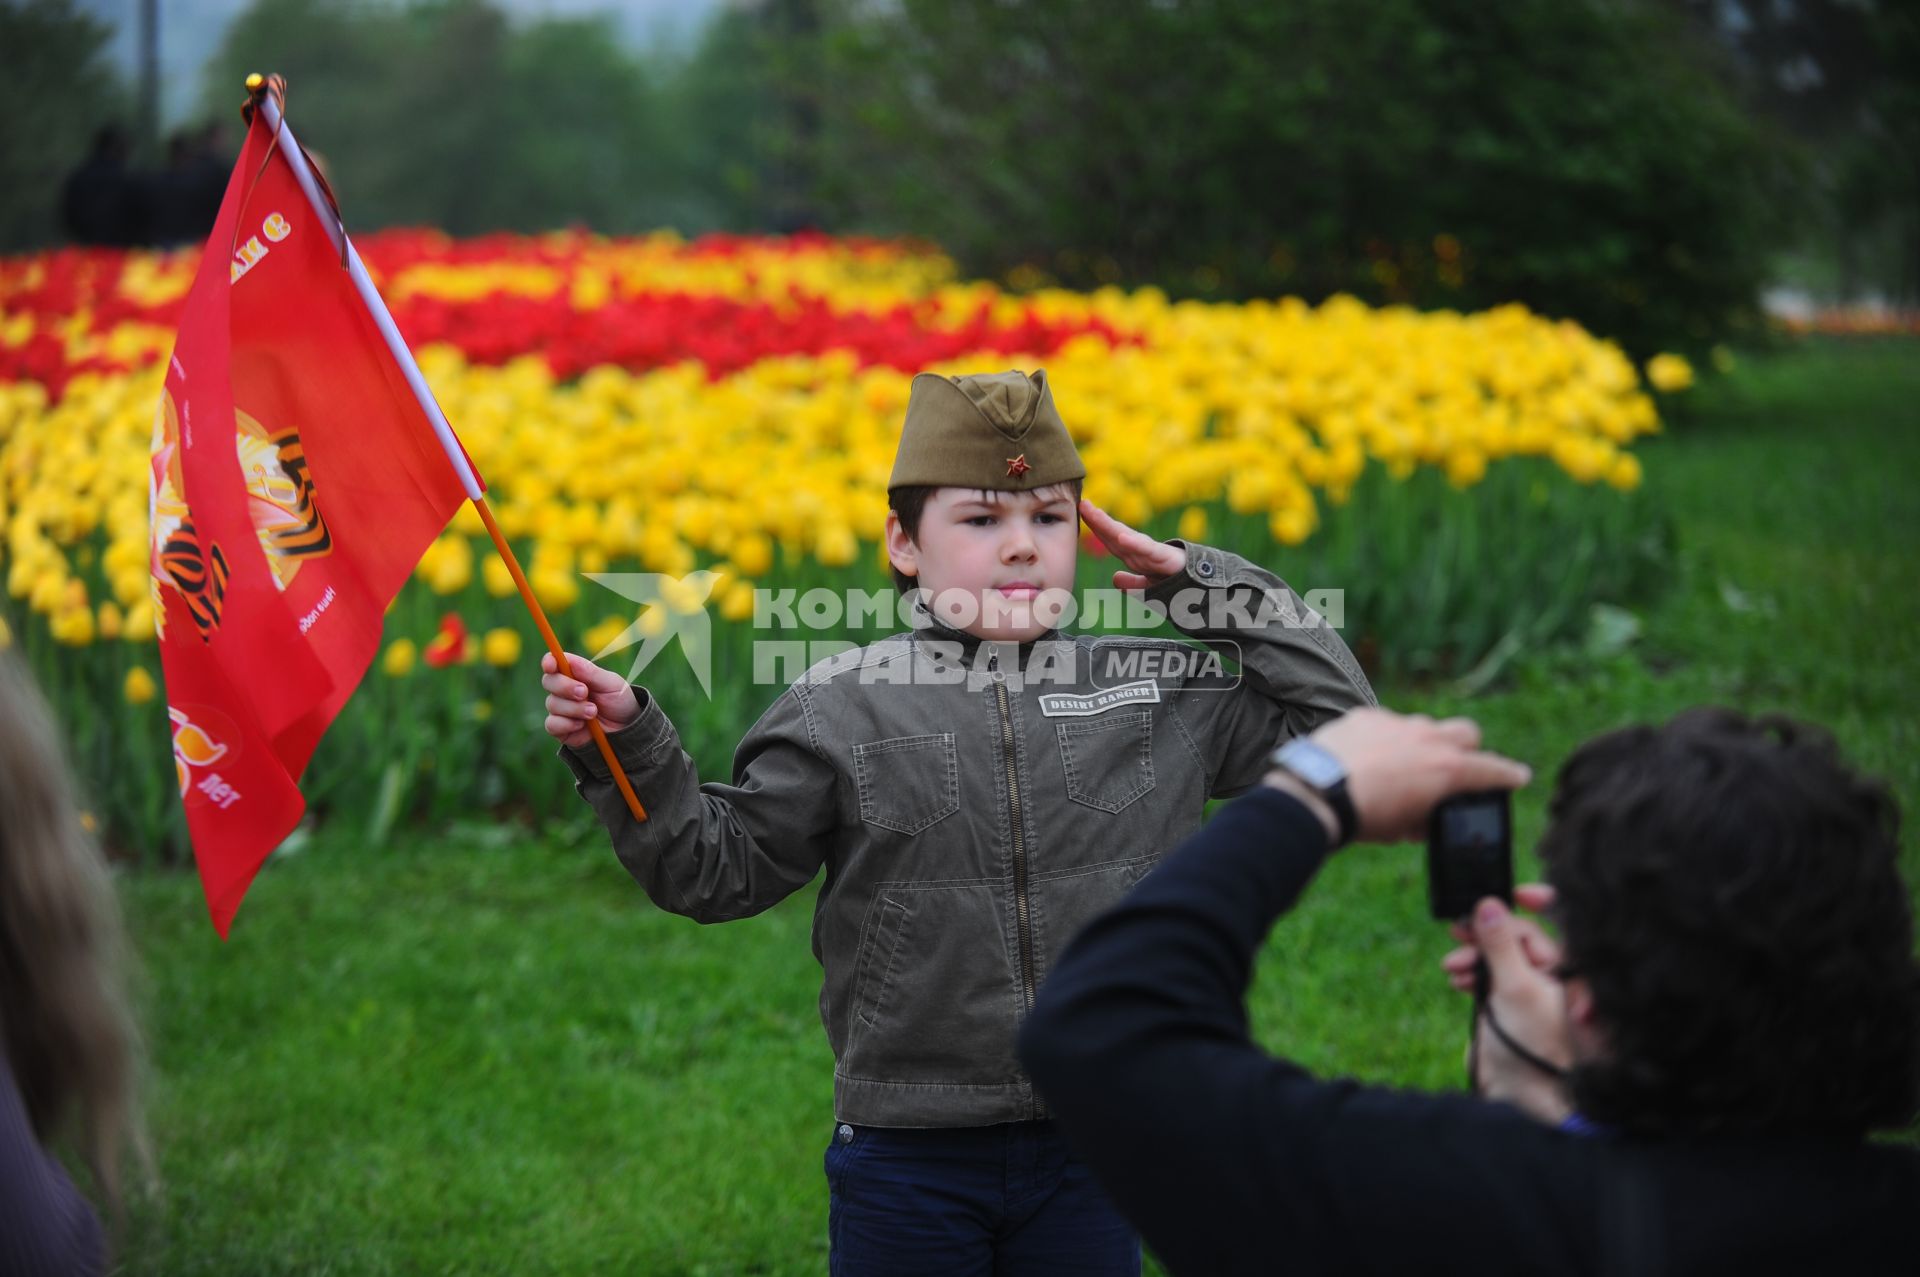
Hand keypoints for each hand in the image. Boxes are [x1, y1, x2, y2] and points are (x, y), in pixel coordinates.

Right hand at [540, 651, 639, 747]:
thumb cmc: (618, 700)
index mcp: (574, 673)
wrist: (625, 728)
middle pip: (548, 681)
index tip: (551, 665)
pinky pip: (552, 724)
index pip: (554, 662)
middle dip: (565, 687)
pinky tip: (582, 725)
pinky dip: (567, 724)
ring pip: (552, 704)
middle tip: (584, 693)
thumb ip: (591, 672)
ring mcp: (559, 709)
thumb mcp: (611, 684)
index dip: (549, 661)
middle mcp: (563, 689)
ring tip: (593, 712)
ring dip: (574, 708)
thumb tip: (571, 661)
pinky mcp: (559, 728)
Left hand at [1079, 498, 1186, 590]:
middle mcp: (1142, 551)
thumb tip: (1115, 579)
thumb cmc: (1177, 585)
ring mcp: (1153, 553)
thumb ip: (1133, 584)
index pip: (1111, 540)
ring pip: (1127, 538)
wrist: (1202, 588)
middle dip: (1098, 520)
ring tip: (1095, 514)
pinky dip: (1135, 544)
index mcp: (1136, 557)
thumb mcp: (1149, 588)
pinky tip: (1121, 537)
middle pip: (1115, 534)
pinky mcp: (1166, 558)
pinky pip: (1148, 550)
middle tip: (1082, 504)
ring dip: (1110, 526)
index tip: (1081, 512)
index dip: (1096, 527)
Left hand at [1296, 708, 1532, 843]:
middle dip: (1466, 748)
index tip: (1518, 776)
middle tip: (1453, 766)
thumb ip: (1421, 820)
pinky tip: (1363, 757)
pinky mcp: (1366, 715)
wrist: (1317, 792)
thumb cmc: (1364, 817)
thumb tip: (1421, 822)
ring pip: (1422, 725)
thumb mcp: (1401, 830)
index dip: (1508, 775)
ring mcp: (1397, 722)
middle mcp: (1429, 739)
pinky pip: (1383, 723)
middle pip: (1466, 733)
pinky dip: (1381, 739)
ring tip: (1398, 766)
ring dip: (1419, 743)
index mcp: (1447, 769)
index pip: (1492, 770)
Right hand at [1442, 886, 1573, 1124]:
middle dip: (1487, 933)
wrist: (1524, 1096)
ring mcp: (1533, 990)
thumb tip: (1489, 905)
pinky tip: (1458, 980)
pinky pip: (1492, 975)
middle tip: (1457, 930)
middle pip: (1519, 935)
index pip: (1553, 922)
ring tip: (1452, 967)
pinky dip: (1474, 974)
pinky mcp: (1512, 1003)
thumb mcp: (1514, 988)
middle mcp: (1555, 976)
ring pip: (1500, 956)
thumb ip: (1500, 945)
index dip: (1534, 902)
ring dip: (1474, 956)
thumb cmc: (1534, 1047)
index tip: (1509, 893)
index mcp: (1569, 968)